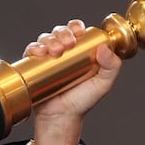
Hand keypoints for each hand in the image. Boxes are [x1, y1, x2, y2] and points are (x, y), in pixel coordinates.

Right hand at [25, 19, 122, 144]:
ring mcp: (49, 57)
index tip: (79, 32)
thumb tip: (104, 48)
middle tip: (68, 44)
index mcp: (80, 52)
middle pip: (61, 31)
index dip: (77, 27)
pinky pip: (32, 49)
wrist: (62, 116)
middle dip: (63, 33)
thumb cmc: (82, 101)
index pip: (78, 31)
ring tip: (56, 51)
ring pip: (47, 38)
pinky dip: (35, 47)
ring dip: (50, 39)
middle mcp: (64, 52)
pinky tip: (41, 52)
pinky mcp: (34, 64)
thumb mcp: (103, 84)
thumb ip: (112, 67)